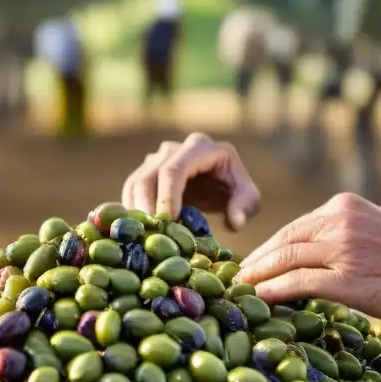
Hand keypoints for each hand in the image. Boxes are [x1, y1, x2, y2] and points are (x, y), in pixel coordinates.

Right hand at [121, 133, 260, 230]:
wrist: (220, 183)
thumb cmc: (235, 190)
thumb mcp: (249, 198)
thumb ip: (244, 207)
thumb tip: (235, 222)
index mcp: (200, 147)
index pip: (175, 169)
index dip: (167, 195)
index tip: (169, 221)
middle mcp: (174, 148)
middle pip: (150, 174)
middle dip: (147, 205)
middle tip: (151, 233)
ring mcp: (157, 158)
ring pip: (136, 181)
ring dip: (136, 209)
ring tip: (144, 234)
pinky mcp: (146, 171)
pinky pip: (131, 189)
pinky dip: (131, 209)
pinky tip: (139, 229)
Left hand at [236, 193, 380, 323]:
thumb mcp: (374, 227)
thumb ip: (344, 232)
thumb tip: (319, 252)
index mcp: (342, 207)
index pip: (293, 228)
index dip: (268, 248)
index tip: (251, 264)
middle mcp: (337, 221)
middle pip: (282, 241)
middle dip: (256, 262)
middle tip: (235, 280)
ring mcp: (340, 248)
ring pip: (284, 260)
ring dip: (257, 276)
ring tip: (239, 291)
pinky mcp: (345, 278)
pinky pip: (298, 283)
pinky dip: (273, 290)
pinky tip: (258, 299)